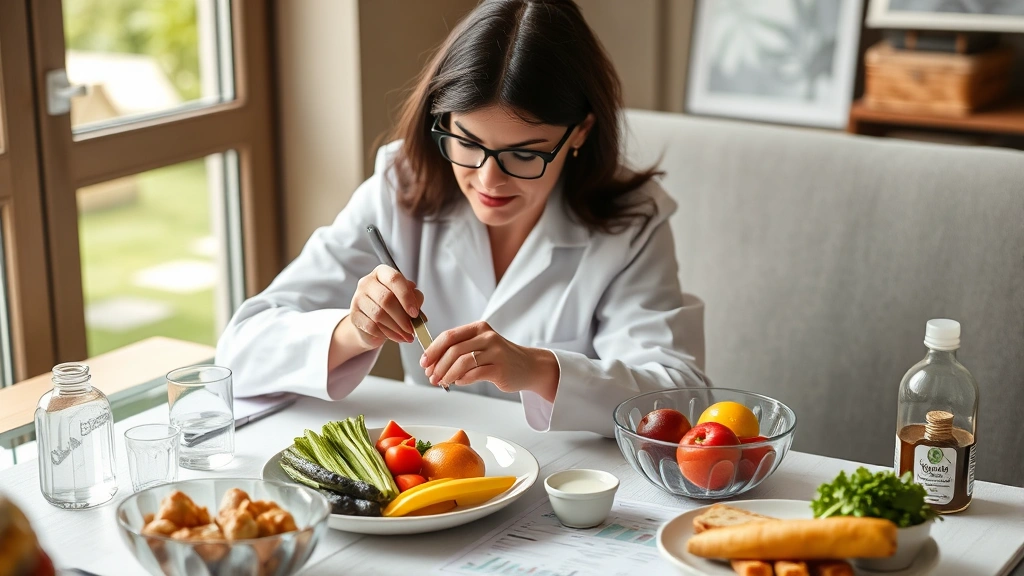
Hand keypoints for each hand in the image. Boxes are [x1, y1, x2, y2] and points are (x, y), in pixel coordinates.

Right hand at [347, 264, 423, 349]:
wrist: (372, 321)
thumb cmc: (392, 305)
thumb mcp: (406, 298)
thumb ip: (414, 298)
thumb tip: (417, 306)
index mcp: (382, 273)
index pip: (394, 279)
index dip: (406, 297)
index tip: (414, 312)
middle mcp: (367, 282)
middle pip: (386, 299)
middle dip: (402, 317)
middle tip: (411, 329)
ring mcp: (358, 299)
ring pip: (378, 314)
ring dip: (396, 328)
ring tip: (406, 335)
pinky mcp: (354, 316)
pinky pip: (371, 327)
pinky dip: (387, 334)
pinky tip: (395, 336)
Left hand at [419, 321, 558, 400]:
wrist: (528, 366)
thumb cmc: (501, 358)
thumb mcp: (481, 346)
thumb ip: (460, 350)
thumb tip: (432, 363)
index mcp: (479, 328)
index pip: (449, 336)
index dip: (433, 350)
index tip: (424, 362)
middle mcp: (487, 336)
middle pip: (453, 349)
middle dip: (438, 365)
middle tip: (431, 377)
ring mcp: (495, 351)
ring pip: (462, 362)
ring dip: (447, 374)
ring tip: (442, 382)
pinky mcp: (500, 368)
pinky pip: (474, 374)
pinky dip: (462, 380)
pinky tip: (458, 382)